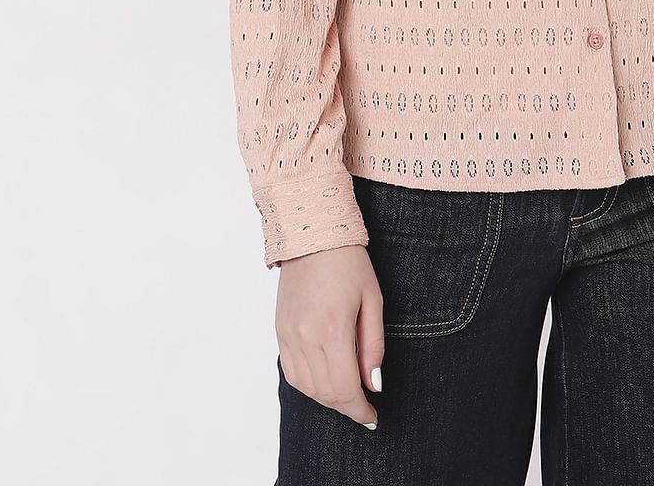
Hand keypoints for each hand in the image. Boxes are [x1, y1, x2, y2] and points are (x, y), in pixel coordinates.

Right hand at [275, 244, 383, 427]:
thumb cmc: (349, 262)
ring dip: (328, 399)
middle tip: (364, 406)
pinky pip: (291, 373)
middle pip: (325, 393)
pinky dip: (308, 386)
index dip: (359, 411)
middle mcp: (305, 337)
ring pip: (306, 388)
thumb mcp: (373, 300)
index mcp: (332, 329)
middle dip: (347, 407)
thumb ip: (373, 346)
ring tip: (347, 393)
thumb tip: (373, 385)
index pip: (344, 389)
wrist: (312, 235)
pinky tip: (324, 381)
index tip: (372, 418)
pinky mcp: (280, 331)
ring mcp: (288, 335)